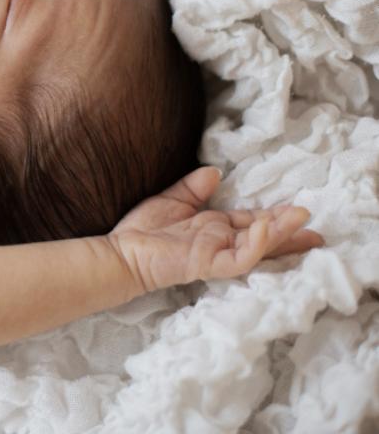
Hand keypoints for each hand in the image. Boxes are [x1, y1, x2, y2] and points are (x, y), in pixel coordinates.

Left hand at [107, 166, 324, 293]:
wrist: (121, 251)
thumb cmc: (144, 229)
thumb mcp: (173, 200)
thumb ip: (194, 188)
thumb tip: (215, 171)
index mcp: (215, 229)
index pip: (253, 223)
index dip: (275, 217)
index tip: (299, 210)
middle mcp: (220, 243)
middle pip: (263, 237)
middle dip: (289, 230)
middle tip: (315, 224)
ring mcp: (217, 255)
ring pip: (258, 247)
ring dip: (279, 233)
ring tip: (299, 218)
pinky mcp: (208, 265)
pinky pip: (239, 258)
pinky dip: (254, 245)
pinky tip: (263, 226)